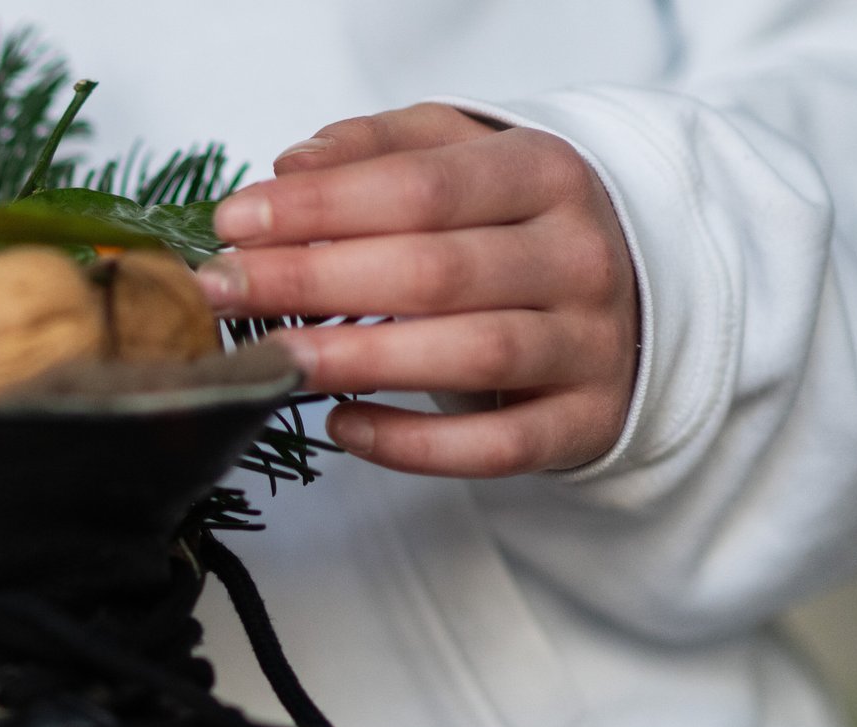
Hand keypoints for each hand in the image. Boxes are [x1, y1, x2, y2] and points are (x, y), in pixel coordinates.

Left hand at [200, 103, 637, 476]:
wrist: (637, 304)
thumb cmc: (515, 229)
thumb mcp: (463, 161)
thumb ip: (379, 150)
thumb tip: (291, 167)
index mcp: (544, 173)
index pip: (420, 185)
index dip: (319, 207)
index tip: (232, 224)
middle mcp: (576, 256)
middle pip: (435, 270)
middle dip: (312, 281)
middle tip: (220, 293)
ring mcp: (589, 344)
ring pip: (471, 354)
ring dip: (358, 359)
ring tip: (273, 360)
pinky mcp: (584, 422)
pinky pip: (498, 446)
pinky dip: (415, 445)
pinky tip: (344, 427)